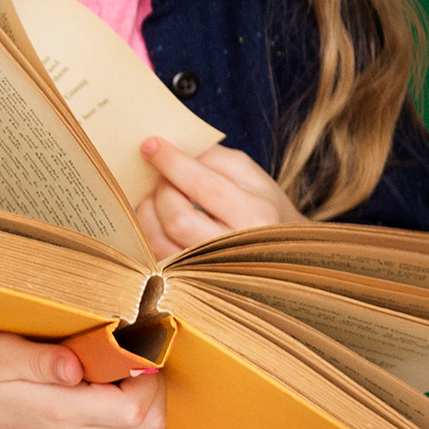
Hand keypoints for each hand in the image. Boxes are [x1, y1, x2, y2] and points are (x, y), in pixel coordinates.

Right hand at [0, 329, 166, 428]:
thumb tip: (75, 367)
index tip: (128, 346)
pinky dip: (135, 411)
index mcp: (63, 414)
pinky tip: (108, 385)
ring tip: (118, 370)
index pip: (138, 408)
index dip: (147, 375)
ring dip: (148, 400)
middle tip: (126, 356)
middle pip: (153, 426)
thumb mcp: (0, 353)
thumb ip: (41, 360)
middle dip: (154, 387)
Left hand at [137, 136, 294, 257]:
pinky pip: (154, 256)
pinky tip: (155, 217)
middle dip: (160, 190)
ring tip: (155, 195)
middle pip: (177, 218)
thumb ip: (214, 157)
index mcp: (257, 217)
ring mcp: (211, 272)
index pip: (204, 187)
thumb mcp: (251, 177)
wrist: (281, 254)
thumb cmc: (262, 208)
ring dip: (147, 211)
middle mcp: (236, 250)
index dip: (173, 163)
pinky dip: (147, 231)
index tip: (150, 144)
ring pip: (159, 241)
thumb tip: (172, 148)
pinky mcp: (189, 283)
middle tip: (157, 175)